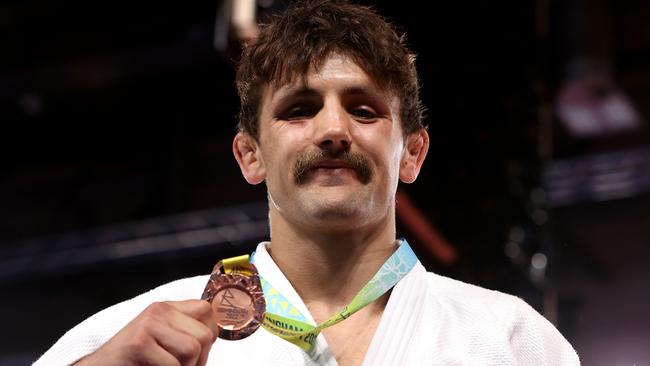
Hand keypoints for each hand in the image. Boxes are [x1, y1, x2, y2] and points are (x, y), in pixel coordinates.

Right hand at [75, 300, 217, 365]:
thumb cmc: (134, 360)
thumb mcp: (162, 340)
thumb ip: (185, 333)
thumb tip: (215, 336)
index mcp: (167, 308)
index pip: (207, 311)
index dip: (210, 336)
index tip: (199, 354)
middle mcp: (159, 311)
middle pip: (204, 334)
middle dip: (199, 359)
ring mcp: (148, 325)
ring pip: (192, 349)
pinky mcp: (139, 343)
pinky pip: (173, 365)